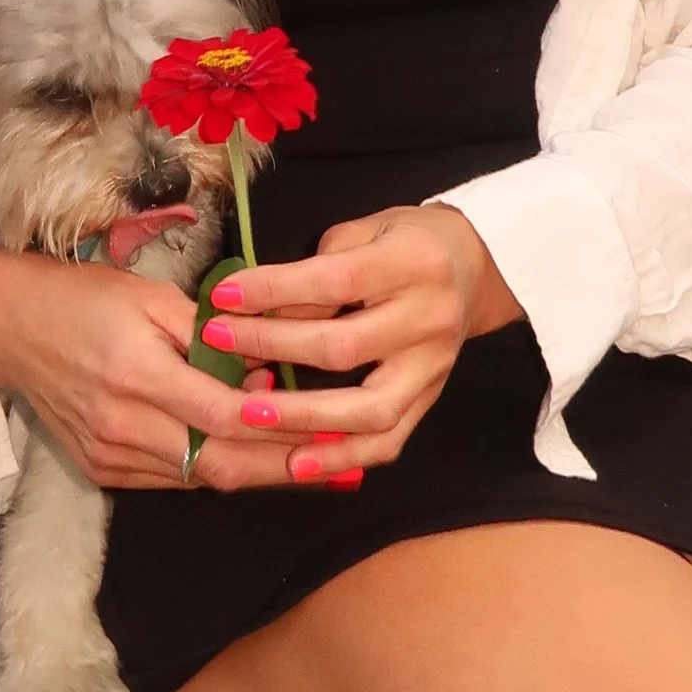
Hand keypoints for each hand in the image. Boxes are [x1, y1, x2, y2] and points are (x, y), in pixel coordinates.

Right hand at [0, 242, 331, 493]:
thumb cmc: (81, 297)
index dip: (279, 425)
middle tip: (338, 464)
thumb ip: (207, 335)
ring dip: (254, 474)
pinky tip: (250, 460)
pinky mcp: (101, 469)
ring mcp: (108, 454)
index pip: (223, 414)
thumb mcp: (148, 296)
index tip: (329, 423)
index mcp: (135, 373)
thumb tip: (261, 371)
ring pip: (197, 480)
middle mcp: (121, 424)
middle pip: (217, 463)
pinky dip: (213, 471)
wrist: (6, 325)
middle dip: (282, 468)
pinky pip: (171, 480)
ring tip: (310, 465)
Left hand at [190, 205, 520, 481]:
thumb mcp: (365, 228)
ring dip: (303, 416)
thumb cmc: (404, 241)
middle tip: (218, 343)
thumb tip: (258, 310)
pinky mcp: (430, 400)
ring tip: (248, 414)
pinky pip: (388, 442)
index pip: (335, 281)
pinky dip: (341, 457)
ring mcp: (434, 368)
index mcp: (415, 263)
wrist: (473, 266)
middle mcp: (430, 319)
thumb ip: (318, 266)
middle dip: (272, 347)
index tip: (222, 296)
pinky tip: (296, 462)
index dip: (274, 291)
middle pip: (344, 348)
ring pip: (369, 409)